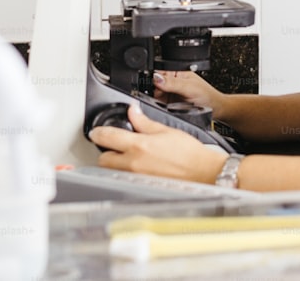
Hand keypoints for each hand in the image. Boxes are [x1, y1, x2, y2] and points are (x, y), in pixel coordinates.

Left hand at [90, 102, 227, 183]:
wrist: (203, 172)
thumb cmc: (189, 153)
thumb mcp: (166, 130)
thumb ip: (144, 122)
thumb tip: (132, 112)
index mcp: (139, 146)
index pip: (107, 138)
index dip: (98, 133)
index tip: (96, 131)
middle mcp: (134, 164)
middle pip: (103, 160)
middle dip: (106, 152)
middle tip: (114, 146)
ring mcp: (136, 178)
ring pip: (112, 172)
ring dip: (114, 164)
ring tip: (127, 157)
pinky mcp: (141, 187)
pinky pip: (125, 180)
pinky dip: (126, 174)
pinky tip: (138, 168)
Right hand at [152, 70, 226, 118]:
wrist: (215, 110)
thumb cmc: (208, 96)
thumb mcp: (189, 88)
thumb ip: (172, 83)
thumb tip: (156, 78)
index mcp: (176, 72)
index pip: (158, 72)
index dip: (153, 79)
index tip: (154, 87)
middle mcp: (171, 81)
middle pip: (153, 85)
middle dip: (154, 91)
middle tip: (163, 96)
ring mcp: (170, 93)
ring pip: (154, 95)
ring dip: (156, 100)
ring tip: (168, 102)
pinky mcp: (169, 104)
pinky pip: (159, 104)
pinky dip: (159, 106)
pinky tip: (168, 107)